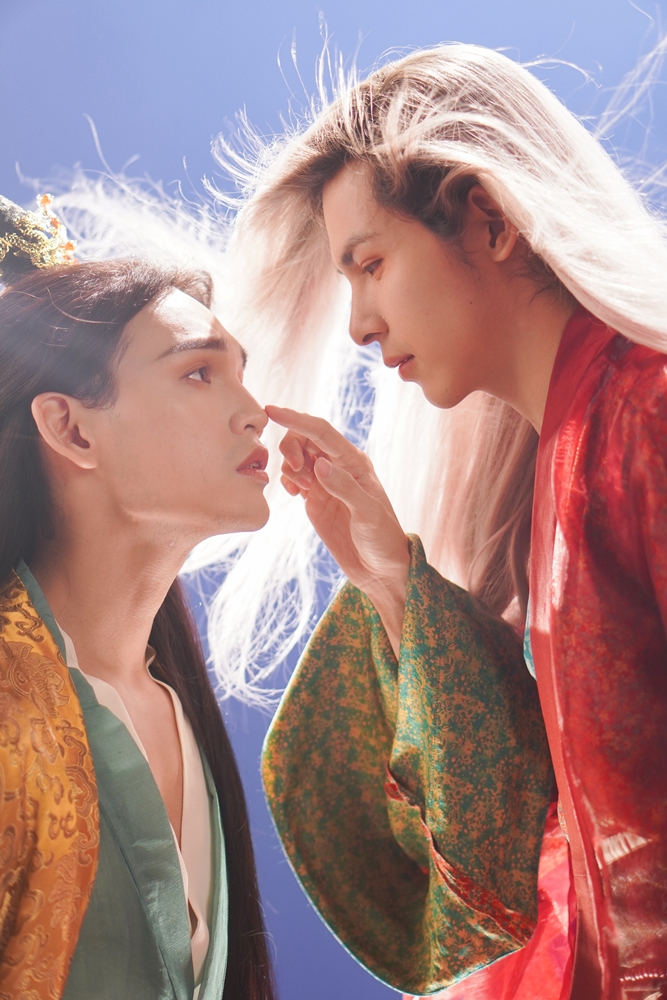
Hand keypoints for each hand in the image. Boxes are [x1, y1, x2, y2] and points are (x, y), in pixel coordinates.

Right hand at [266, 405, 409, 653]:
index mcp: (355, 462)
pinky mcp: (315, 499)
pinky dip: (287, 479)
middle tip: (295, 472)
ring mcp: (325, 482)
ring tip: (301, 490)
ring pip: (297, 456)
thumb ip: (344, 487)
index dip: (296, 419)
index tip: (271, 411)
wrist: (379, 569)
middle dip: (292, 447)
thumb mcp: (367, 514)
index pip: (321, 431)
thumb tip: (319, 463)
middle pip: (305, 437)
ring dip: (290, 465)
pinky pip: (293, 477)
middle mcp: (339, 466)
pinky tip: (295, 494)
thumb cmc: (382, 539)